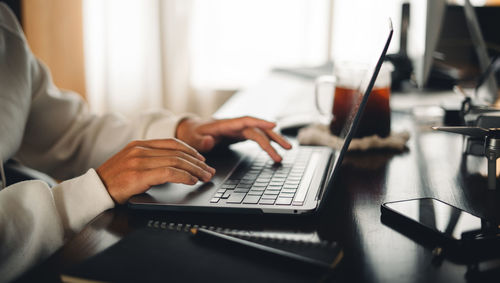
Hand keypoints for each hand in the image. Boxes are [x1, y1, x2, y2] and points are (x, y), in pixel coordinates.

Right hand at [96, 139, 215, 203]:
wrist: (92, 191)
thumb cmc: (112, 181)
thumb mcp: (130, 164)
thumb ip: (149, 160)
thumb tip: (172, 166)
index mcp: (139, 145)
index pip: (172, 143)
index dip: (190, 150)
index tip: (201, 159)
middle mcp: (140, 150)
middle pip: (178, 152)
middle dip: (197, 162)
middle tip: (209, 170)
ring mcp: (139, 161)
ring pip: (176, 161)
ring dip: (195, 170)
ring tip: (205, 177)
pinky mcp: (139, 175)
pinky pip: (169, 173)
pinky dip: (184, 177)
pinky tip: (191, 181)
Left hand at [176, 116, 291, 161]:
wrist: (191, 130)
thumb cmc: (191, 134)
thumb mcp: (191, 139)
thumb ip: (200, 141)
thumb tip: (210, 141)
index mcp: (224, 124)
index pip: (246, 121)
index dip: (260, 122)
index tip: (274, 124)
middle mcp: (235, 125)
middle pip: (258, 129)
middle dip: (273, 137)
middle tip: (286, 148)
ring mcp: (239, 130)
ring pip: (260, 133)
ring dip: (274, 140)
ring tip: (288, 149)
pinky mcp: (240, 135)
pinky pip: (257, 137)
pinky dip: (267, 142)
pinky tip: (276, 148)